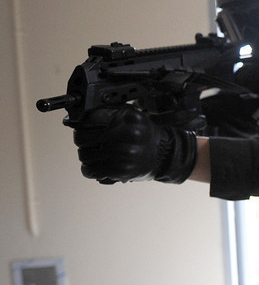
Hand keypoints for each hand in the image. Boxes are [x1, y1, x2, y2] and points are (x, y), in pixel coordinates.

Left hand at [70, 106, 197, 183]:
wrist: (163, 155)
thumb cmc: (142, 135)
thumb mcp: (129, 117)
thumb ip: (105, 114)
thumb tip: (68, 120)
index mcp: (128, 118)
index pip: (90, 117)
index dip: (82, 123)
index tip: (84, 127)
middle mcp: (128, 134)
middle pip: (82, 137)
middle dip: (81, 140)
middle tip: (88, 142)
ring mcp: (125, 153)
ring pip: (84, 154)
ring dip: (86, 156)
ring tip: (96, 155)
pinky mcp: (122, 169)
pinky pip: (90, 170)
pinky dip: (89, 169)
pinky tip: (96, 166)